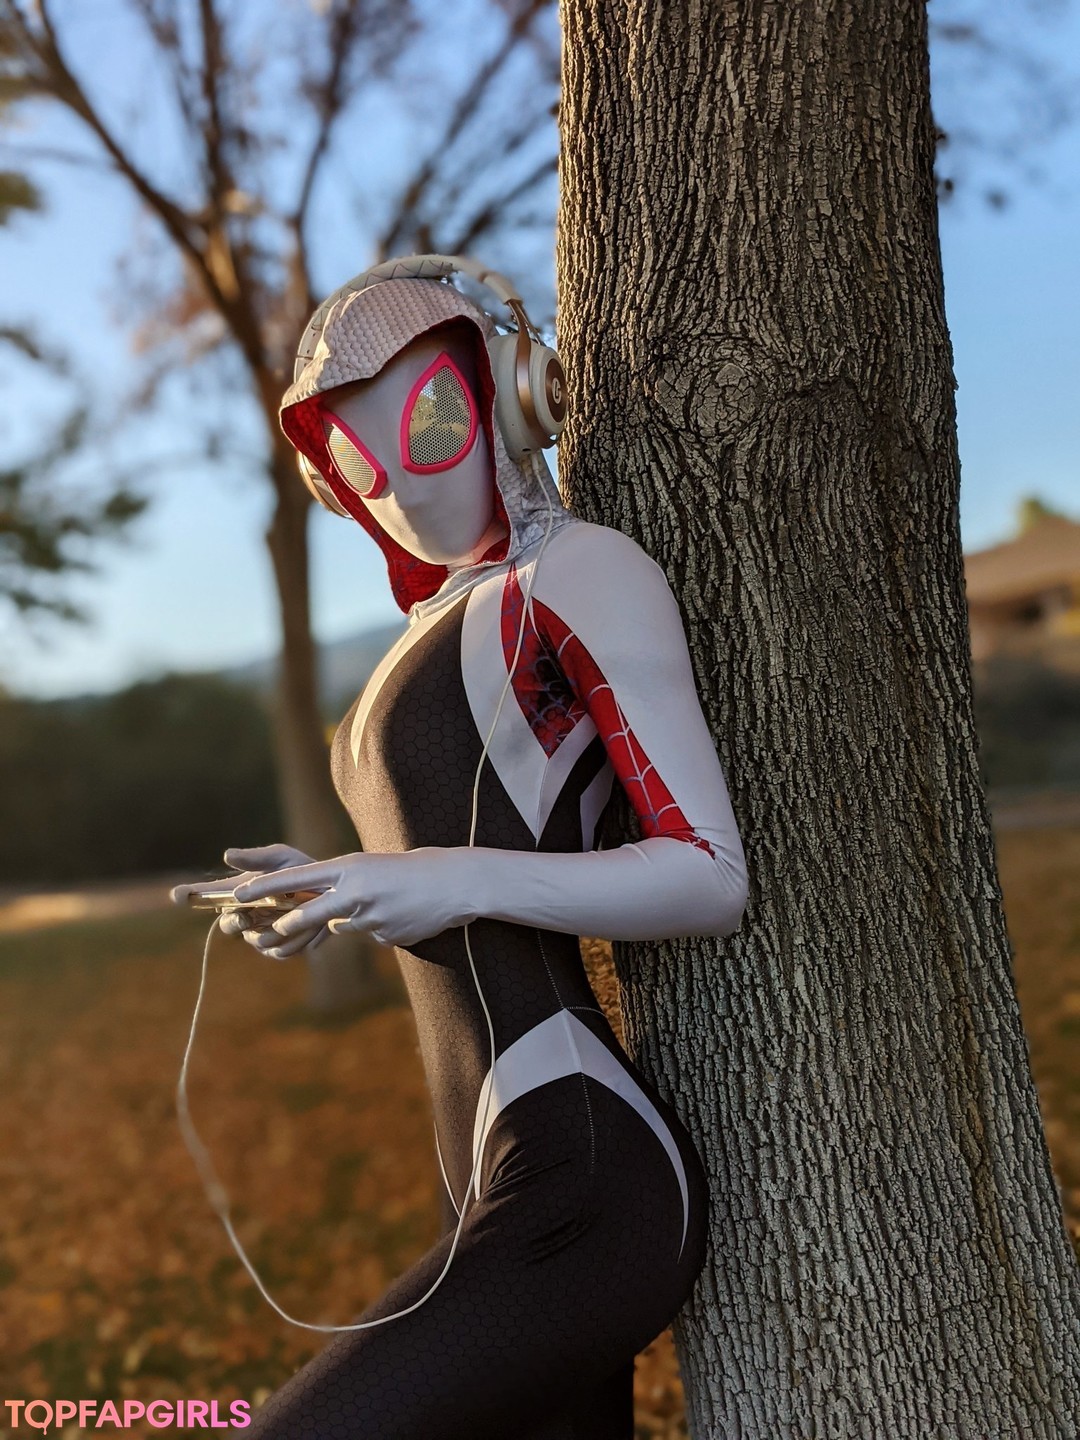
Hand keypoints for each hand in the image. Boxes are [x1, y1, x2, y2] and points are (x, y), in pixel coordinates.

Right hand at [171, 844, 330, 958]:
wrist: (332, 890)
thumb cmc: (302, 869)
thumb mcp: (282, 858)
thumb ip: (256, 858)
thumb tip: (226, 854)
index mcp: (240, 891)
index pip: (206, 895)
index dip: (188, 895)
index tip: (176, 895)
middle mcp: (245, 915)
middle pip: (228, 925)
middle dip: (235, 921)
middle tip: (246, 914)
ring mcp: (261, 934)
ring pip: (257, 940)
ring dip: (279, 928)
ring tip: (300, 913)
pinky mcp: (281, 948)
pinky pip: (279, 951)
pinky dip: (295, 939)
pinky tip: (310, 926)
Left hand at [231, 847, 479, 949]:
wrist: (453, 882)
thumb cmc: (409, 870)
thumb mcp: (370, 869)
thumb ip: (344, 889)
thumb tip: (328, 920)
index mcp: (349, 867)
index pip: (297, 877)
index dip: (266, 886)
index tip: (238, 892)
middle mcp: (355, 890)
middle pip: (310, 912)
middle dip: (288, 924)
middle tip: (267, 932)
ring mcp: (370, 915)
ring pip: (343, 926)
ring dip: (355, 920)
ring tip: (382, 904)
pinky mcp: (385, 936)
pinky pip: (371, 936)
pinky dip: (382, 927)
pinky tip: (403, 915)